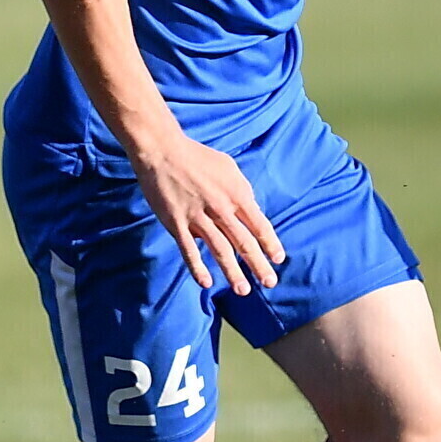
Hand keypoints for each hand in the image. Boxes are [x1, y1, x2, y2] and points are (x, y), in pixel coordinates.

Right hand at [132, 133, 283, 294]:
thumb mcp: (228, 167)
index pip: (259, 224)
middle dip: (258, 265)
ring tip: (243, 290)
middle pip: (244, 242)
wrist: (162, 150)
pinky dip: (197, 268)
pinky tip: (206, 283)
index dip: (270, 244)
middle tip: (270, 283)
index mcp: (236, 194)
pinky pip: (188, 250)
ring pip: (220, 250)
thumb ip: (242, 189)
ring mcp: (197, 217)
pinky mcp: (176, 223)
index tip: (278, 260)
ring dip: (233, 272)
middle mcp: (220, 208)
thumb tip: (252, 207)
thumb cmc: (197, 157)